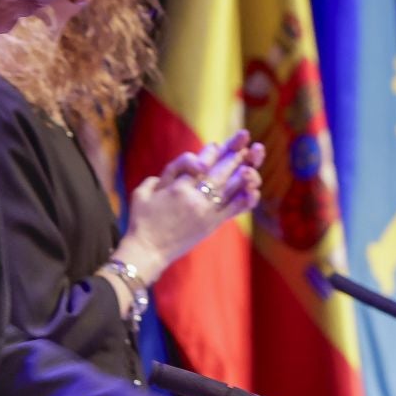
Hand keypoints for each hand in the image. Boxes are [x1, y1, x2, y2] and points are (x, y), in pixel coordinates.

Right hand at [116, 131, 264, 282]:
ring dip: (243, 173)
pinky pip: (233, 209)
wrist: (148, 251)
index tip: (216, 145)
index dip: (210, 152)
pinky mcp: (211, 225)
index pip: (198, 163)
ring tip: (252, 161)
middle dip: (233, 156)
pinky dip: (245, 199)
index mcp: (176, 187)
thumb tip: (171, 173)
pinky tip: (254, 190)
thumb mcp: (142, 193)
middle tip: (245, 143)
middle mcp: (194, 197)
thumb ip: (156, 179)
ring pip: (230, 187)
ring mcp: (205, 211)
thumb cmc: (141, 222)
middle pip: (218, 171)